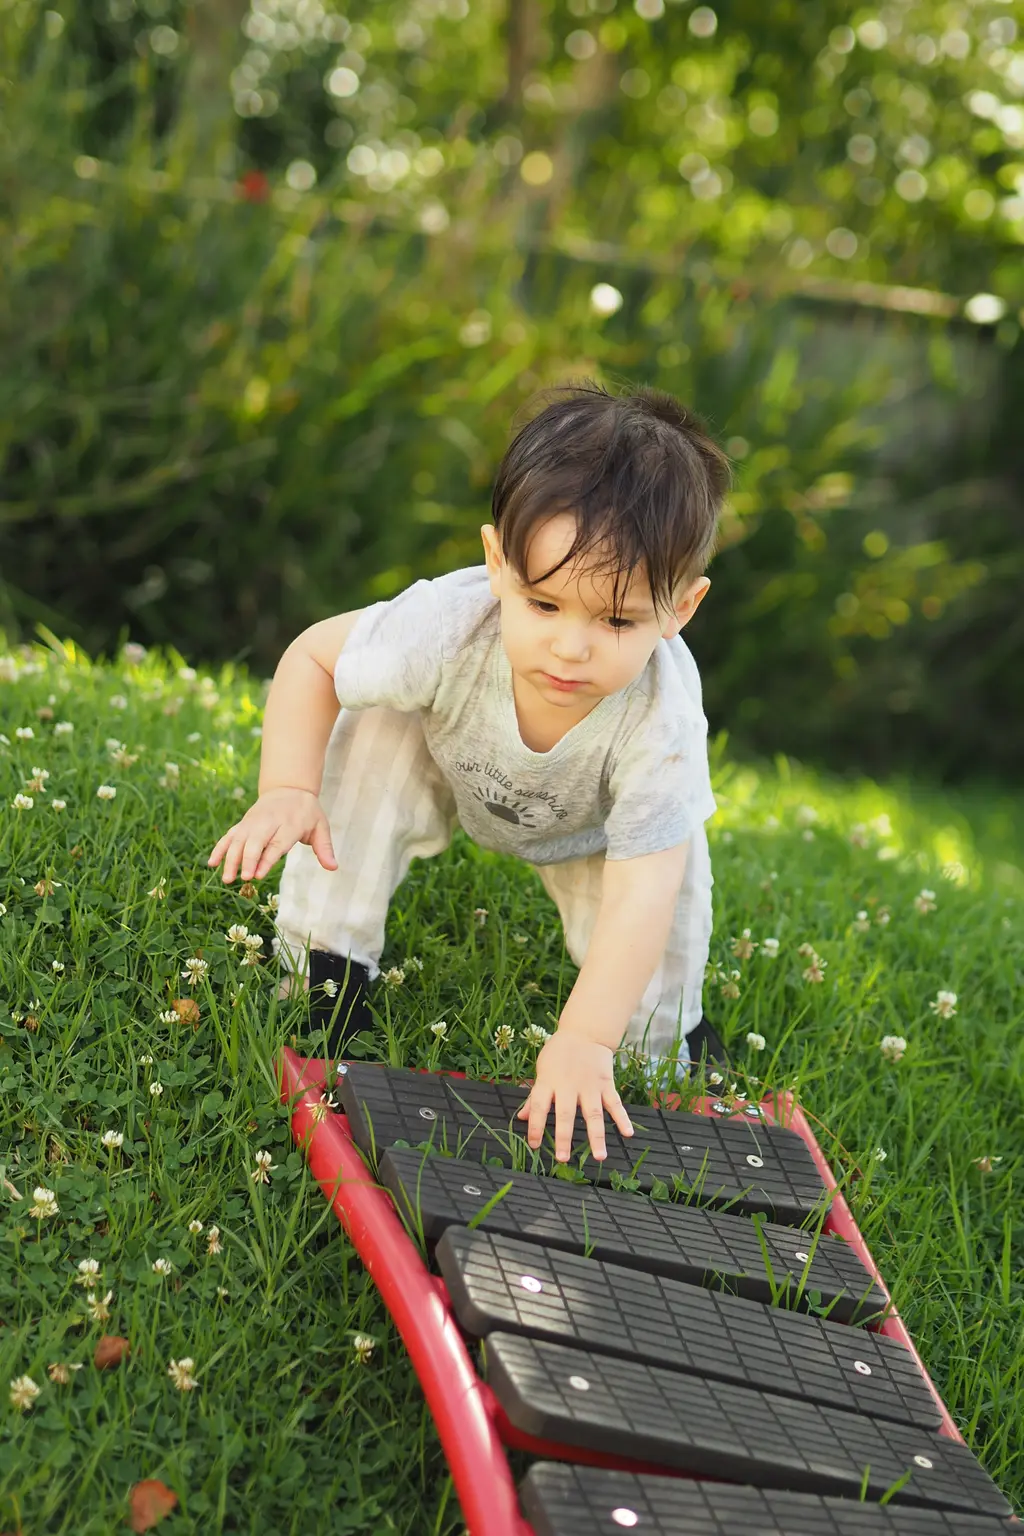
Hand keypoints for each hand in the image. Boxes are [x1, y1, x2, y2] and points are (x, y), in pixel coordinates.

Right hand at [207, 787, 337, 882]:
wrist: (289, 789)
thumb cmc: (307, 812)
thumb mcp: (320, 827)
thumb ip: (324, 848)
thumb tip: (333, 867)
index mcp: (289, 824)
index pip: (276, 843)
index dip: (266, 859)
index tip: (259, 875)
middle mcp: (268, 822)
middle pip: (254, 842)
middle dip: (247, 860)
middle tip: (244, 879)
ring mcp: (253, 822)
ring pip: (238, 840)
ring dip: (230, 859)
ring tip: (226, 879)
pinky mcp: (243, 824)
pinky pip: (229, 836)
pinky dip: (220, 848)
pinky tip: (212, 864)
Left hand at [516, 1029, 632, 1161]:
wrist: (584, 1032)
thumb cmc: (559, 1053)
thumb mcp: (542, 1070)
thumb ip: (534, 1096)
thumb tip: (520, 1117)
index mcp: (549, 1082)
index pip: (538, 1106)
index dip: (535, 1126)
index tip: (534, 1145)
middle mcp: (569, 1086)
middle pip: (566, 1114)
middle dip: (564, 1137)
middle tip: (563, 1158)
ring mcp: (590, 1087)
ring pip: (594, 1114)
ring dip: (597, 1136)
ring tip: (600, 1156)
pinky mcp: (606, 1084)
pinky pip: (615, 1104)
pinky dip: (622, 1118)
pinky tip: (628, 1134)